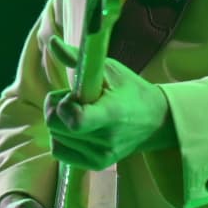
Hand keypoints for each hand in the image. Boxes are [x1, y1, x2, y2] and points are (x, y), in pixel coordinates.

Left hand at [44, 35, 175, 169]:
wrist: (155, 120)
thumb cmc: (129, 90)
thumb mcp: (108, 70)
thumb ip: (78, 58)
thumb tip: (53, 43)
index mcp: (111, 113)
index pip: (75, 121)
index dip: (63, 106)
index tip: (73, 94)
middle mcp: (106, 139)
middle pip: (55, 126)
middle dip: (56, 107)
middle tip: (73, 98)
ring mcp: (101, 156)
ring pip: (55, 137)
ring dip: (59, 121)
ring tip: (80, 112)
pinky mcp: (96, 165)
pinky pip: (59, 151)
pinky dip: (62, 137)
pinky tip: (78, 127)